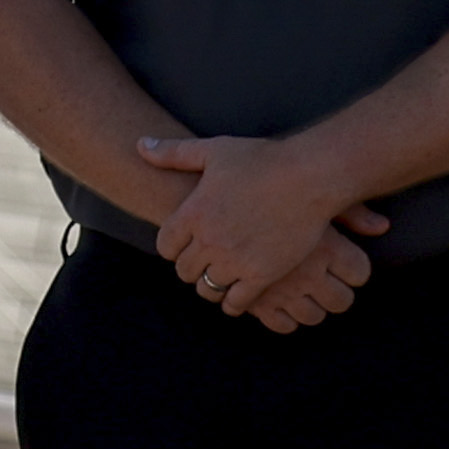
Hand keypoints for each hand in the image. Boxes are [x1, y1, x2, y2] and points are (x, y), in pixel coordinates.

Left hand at [129, 135, 391, 329]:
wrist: (308, 176)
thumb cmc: (261, 159)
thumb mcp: (213, 150)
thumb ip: (173, 152)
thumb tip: (140, 145)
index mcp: (193, 212)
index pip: (165, 245)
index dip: (171, 247)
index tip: (182, 244)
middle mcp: (209, 240)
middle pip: (184, 270)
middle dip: (189, 267)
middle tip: (200, 263)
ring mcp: (235, 260)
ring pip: (207, 288)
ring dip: (210, 285)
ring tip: (218, 278)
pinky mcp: (262, 275)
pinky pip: (236, 302)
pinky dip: (233, 303)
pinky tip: (237, 297)